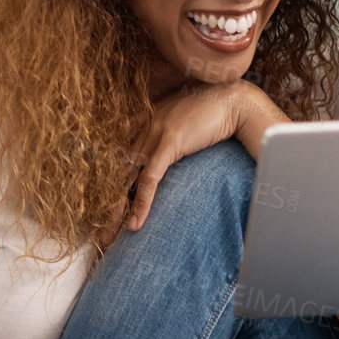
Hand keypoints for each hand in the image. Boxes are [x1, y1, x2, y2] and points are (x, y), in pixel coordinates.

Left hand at [98, 80, 279, 244]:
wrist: (235, 100)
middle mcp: (145, 129)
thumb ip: (174, 140)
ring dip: (118, 211)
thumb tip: (173, 159)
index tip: (111, 213)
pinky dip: (142, 202)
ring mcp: (155, 135)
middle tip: (102, 234)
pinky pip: (150, 178)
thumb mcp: (186, 127)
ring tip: (110, 237)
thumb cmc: (216, 112)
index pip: (123, 164)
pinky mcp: (169, 143)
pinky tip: (135, 223)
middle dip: (110, 206)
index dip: (115, 190)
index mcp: (146, 125)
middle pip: (119, 174)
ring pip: (128, 180)